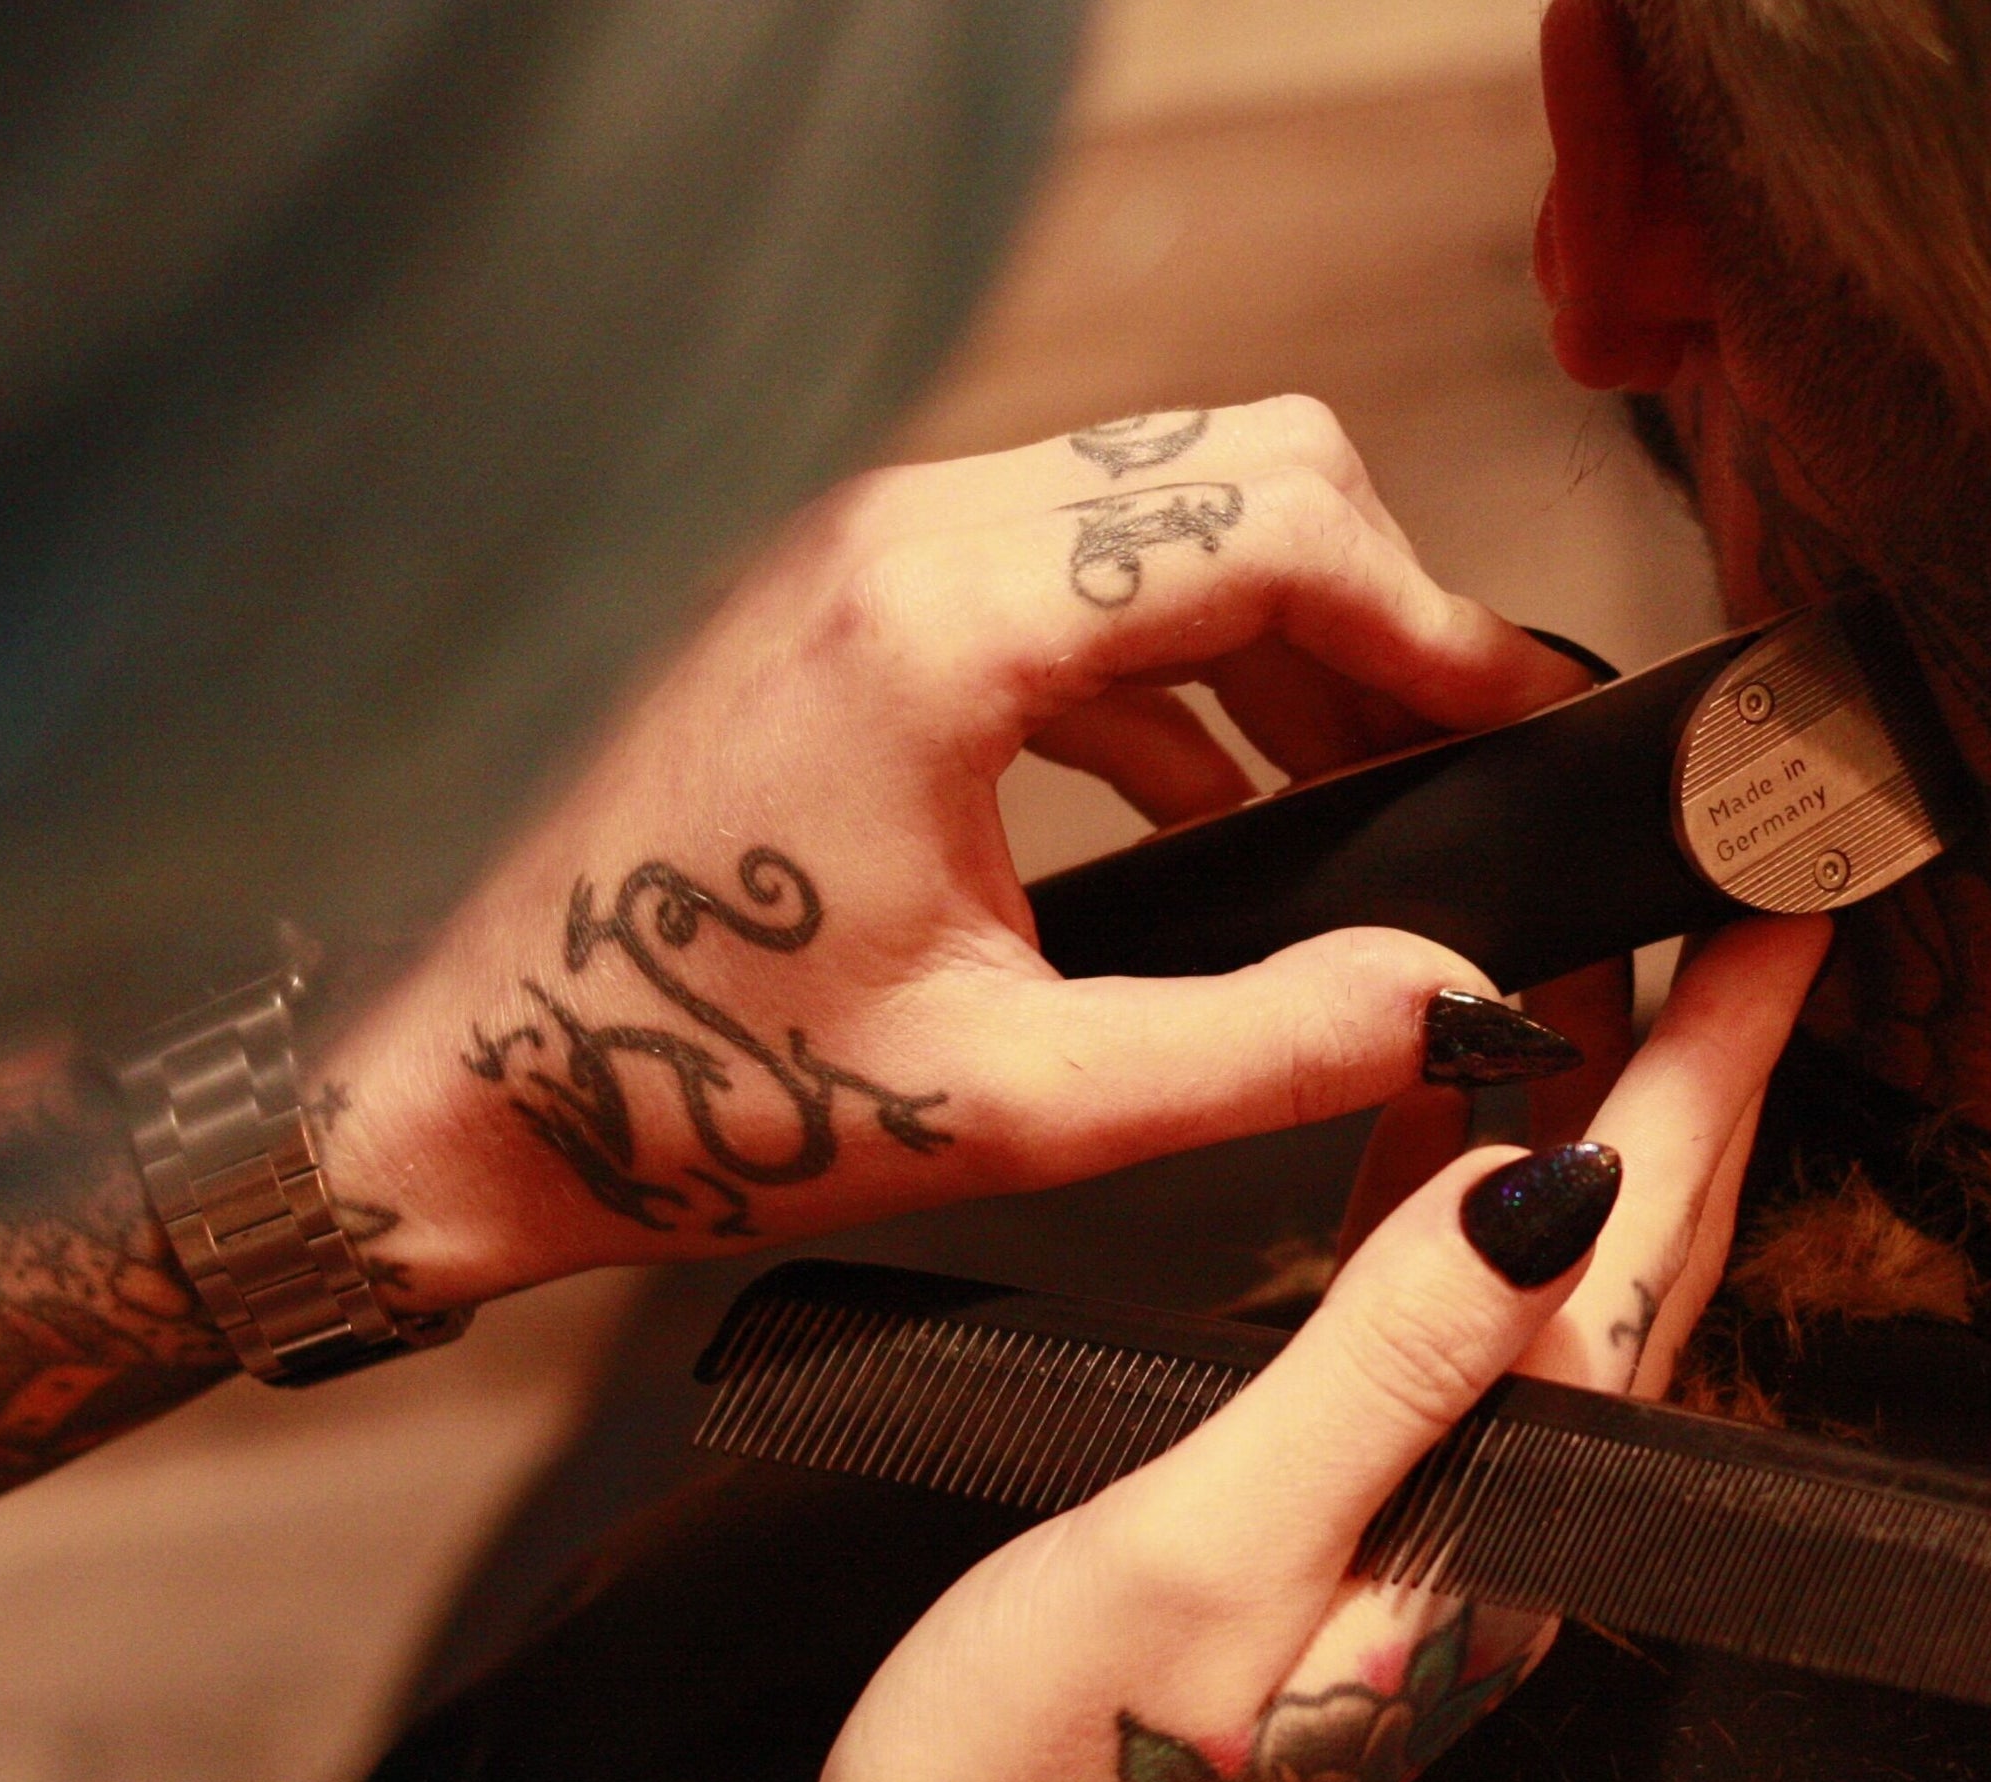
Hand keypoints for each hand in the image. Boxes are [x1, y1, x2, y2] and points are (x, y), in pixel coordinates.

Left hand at [312, 399, 1597, 1308]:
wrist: (461, 1091)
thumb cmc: (691, 1097)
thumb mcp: (1015, 1104)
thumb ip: (1265, 1051)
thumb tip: (1458, 1000)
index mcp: (941, 628)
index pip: (1280, 520)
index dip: (1440, 622)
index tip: (1529, 724)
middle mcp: (906, 538)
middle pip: (1245, 467)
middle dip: (1383, 607)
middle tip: (1460, 761)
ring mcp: (874, 551)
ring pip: (1171, 506)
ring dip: (1293, 636)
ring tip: (1372, 798)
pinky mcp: (858, 598)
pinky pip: (1086, 571)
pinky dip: (1191, 664)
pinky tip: (1229, 805)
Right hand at [582, 917, 1825, 1781]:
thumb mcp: (1208, 1555)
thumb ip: (1382, 1364)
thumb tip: (1548, 1185)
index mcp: (1495, 1538)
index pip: (1645, 1252)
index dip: (1717, 1065)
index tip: (1782, 917)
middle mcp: (1496, 1543)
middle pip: (1629, 1258)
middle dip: (1689, 1063)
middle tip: (1730, 897)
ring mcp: (1428, 1546)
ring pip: (1540, 1283)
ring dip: (1580, 1117)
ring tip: (1601, 962)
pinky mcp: (1343, 1546)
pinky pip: (1438, 1334)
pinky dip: (1450, 1204)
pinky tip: (1432, 1141)